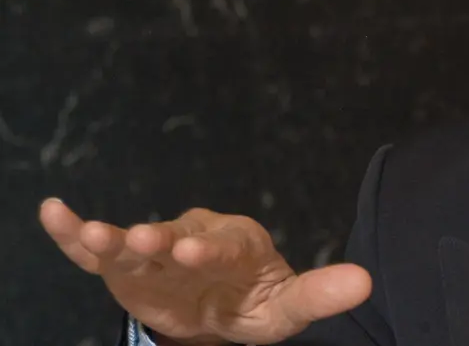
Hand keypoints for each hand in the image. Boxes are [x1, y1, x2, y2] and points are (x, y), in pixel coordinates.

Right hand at [39, 198, 371, 345]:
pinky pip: (97, 250)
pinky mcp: (127, 267)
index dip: (209, 250)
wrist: (226, 301)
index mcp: (237, 246)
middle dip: (161, 241)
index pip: (224, 247)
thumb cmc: (257, 301)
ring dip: (114, 238)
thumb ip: (321, 292)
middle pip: (176, 239)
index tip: (193, 252)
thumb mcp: (289, 306)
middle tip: (147, 242)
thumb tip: (366, 281)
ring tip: (94, 234)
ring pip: (134, 242)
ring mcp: (159, 251)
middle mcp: (194, 239)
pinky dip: (74, 232)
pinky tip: (53, 212)